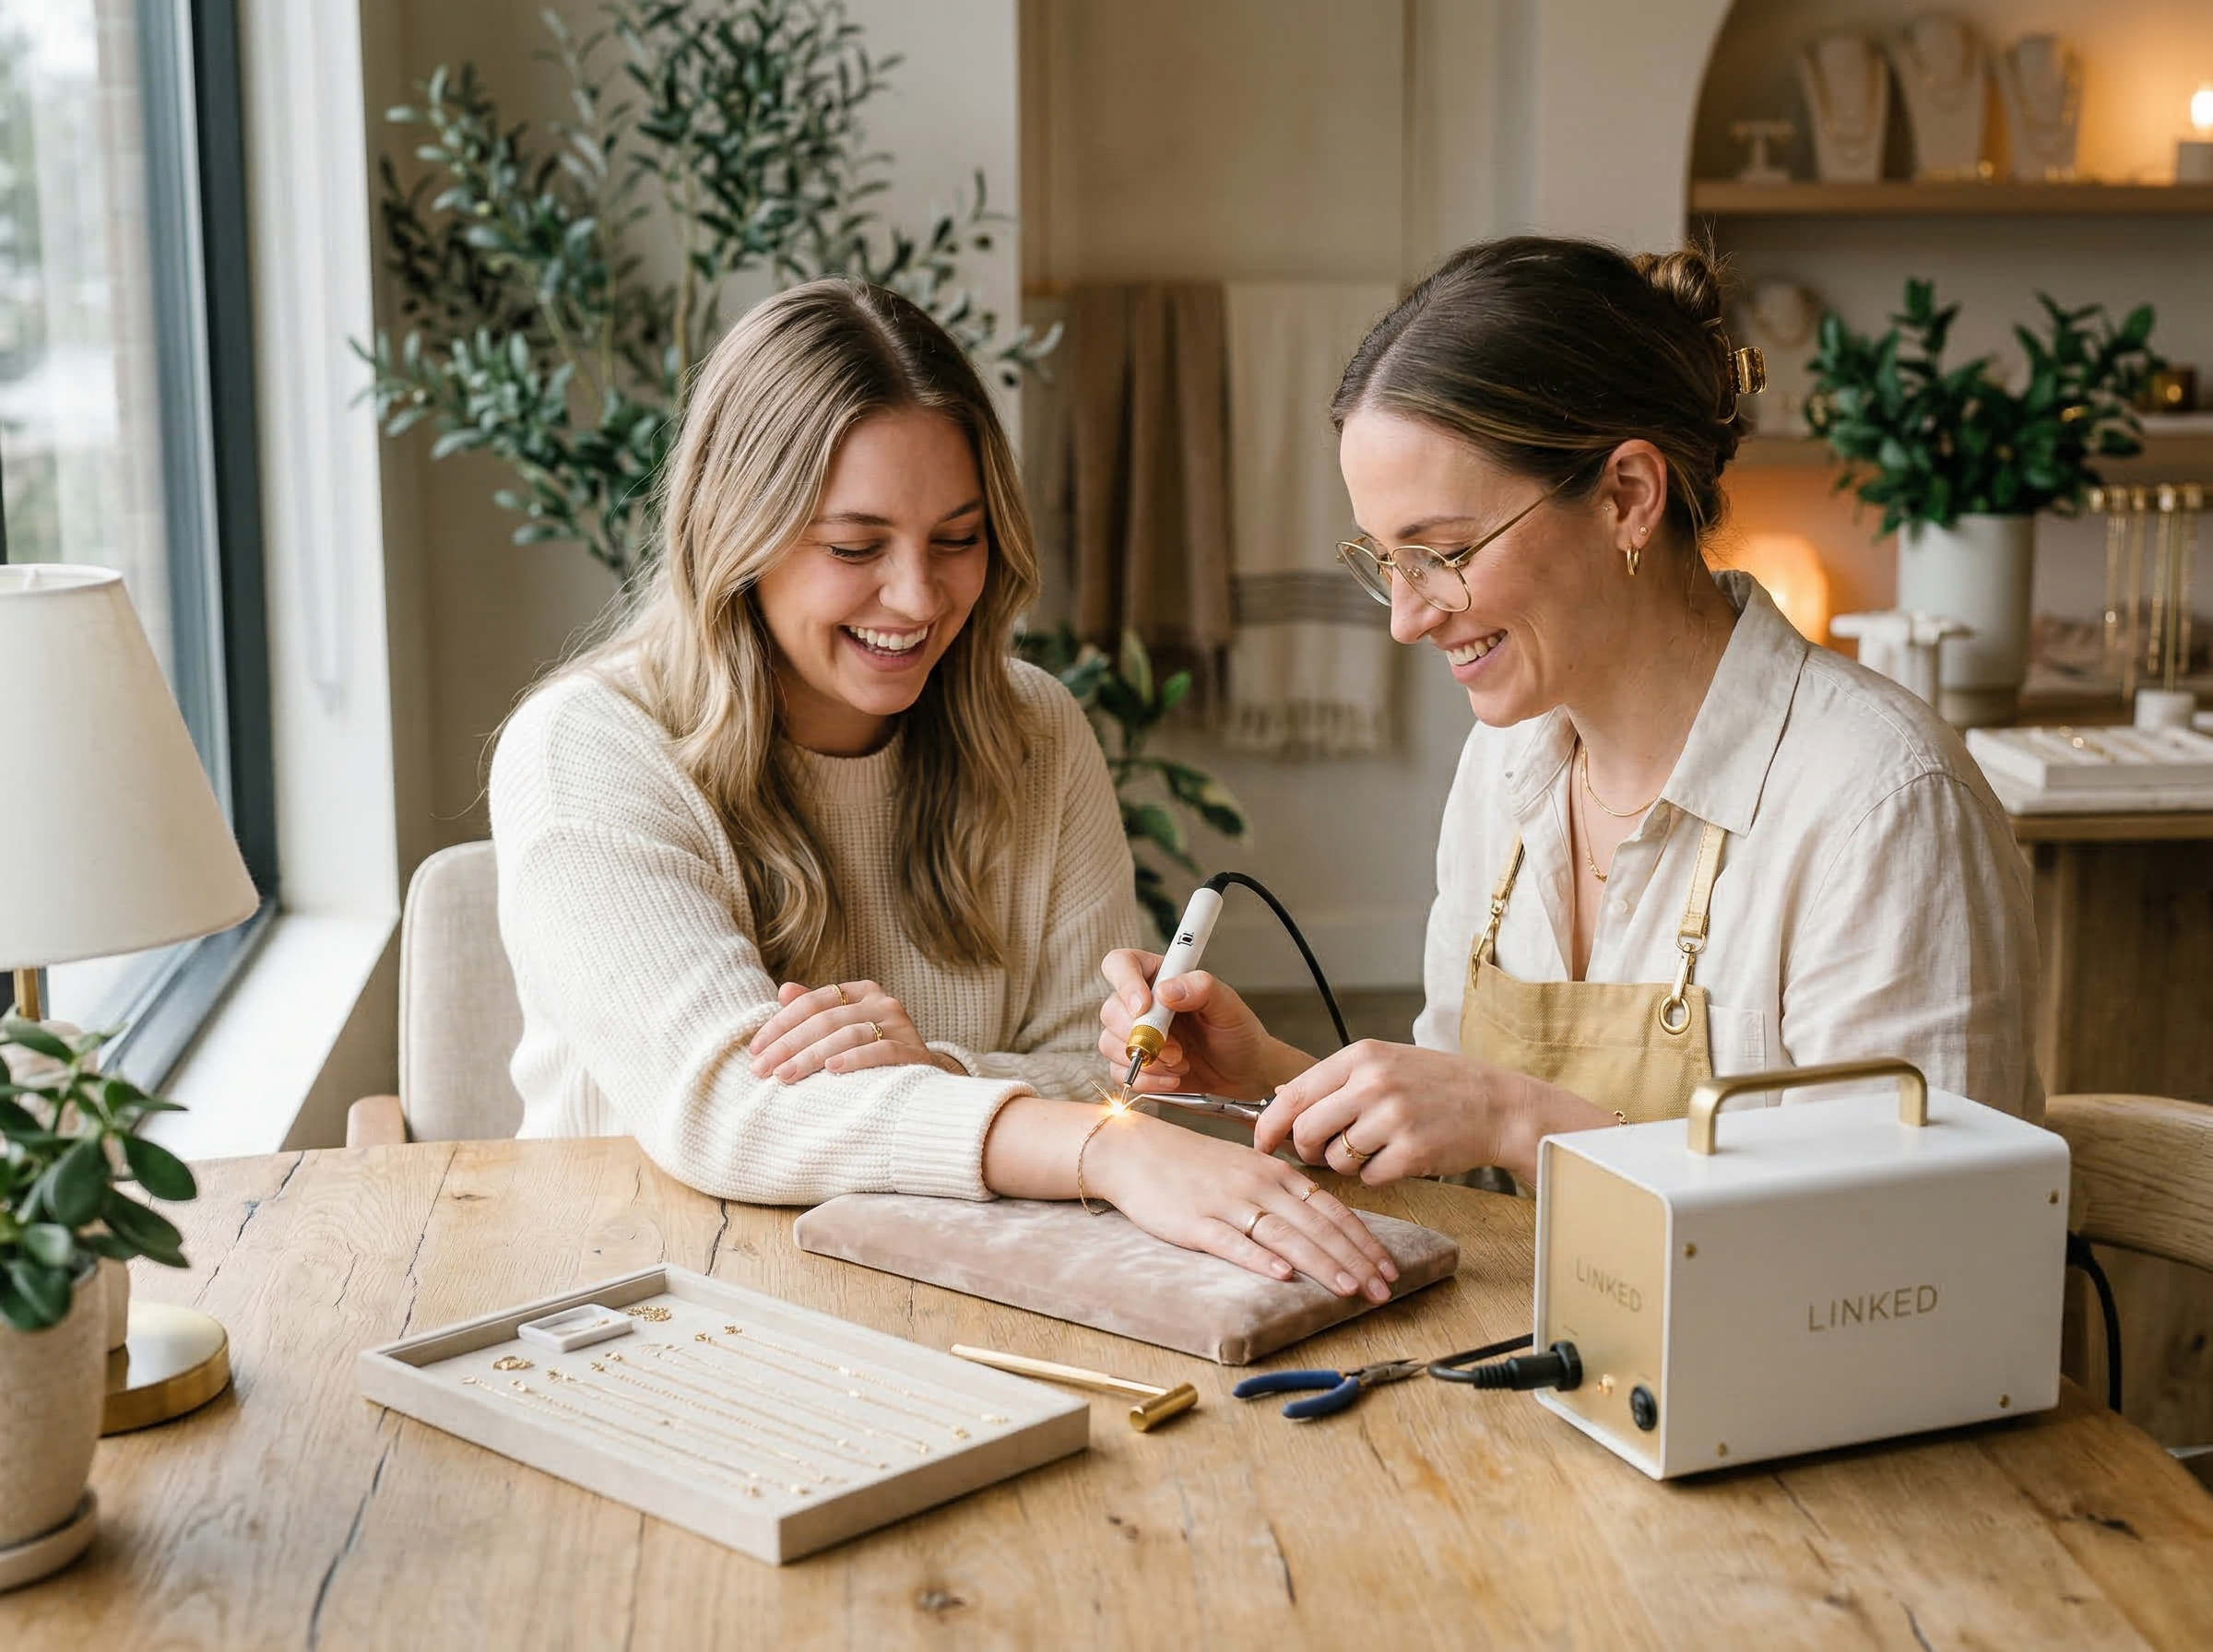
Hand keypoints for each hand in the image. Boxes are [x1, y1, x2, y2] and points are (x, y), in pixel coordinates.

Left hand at [747, 980, 961, 1082]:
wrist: (925, 1078)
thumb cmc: (874, 1052)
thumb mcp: (843, 1028)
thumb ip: (815, 1011)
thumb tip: (783, 990)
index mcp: (861, 992)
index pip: (812, 1003)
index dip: (780, 1024)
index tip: (755, 1049)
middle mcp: (881, 1002)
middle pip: (825, 1020)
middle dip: (788, 1045)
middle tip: (761, 1069)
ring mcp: (900, 1025)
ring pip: (847, 1035)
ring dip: (811, 1056)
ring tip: (785, 1075)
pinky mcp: (914, 1050)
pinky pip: (881, 1052)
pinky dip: (854, 1059)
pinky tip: (831, 1070)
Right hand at [1084, 1110, 1399, 1299]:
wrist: (1135, 1151)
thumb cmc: (1191, 1164)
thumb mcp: (1246, 1168)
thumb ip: (1283, 1192)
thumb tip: (1322, 1222)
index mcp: (1275, 1173)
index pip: (1331, 1209)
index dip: (1363, 1240)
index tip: (1388, 1268)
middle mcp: (1258, 1186)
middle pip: (1317, 1226)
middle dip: (1356, 1260)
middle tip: (1383, 1289)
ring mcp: (1227, 1203)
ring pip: (1284, 1235)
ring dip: (1321, 1263)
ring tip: (1349, 1288)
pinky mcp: (1195, 1223)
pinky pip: (1232, 1242)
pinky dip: (1259, 1258)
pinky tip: (1282, 1275)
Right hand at [1095, 949, 1306, 1100]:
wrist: (1244, 1072)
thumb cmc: (1237, 1032)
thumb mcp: (1229, 1006)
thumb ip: (1202, 989)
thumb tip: (1166, 991)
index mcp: (1159, 976)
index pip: (1121, 964)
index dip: (1125, 982)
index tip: (1144, 1006)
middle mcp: (1141, 1003)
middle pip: (1110, 1010)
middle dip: (1141, 1035)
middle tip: (1175, 1050)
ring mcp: (1135, 1034)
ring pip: (1109, 1043)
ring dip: (1146, 1060)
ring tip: (1181, 1063)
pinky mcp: (1135, 1064)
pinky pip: (1119, 1072)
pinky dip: (1146, 1080)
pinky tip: (1173, 1079)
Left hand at [1254, 1041, 1615, 1185]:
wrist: (1499, 1105)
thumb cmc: (1439, 1084)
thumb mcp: (1386, 1063)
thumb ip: (1335, 1079)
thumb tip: (1279, 1094)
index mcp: (1362, 1056)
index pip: (1294, 1093)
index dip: (1269, 1124)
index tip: (1260, 1143)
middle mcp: (1374, 1082)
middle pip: (1306, 1131)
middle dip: (1307, 1151)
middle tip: (1323, 1154)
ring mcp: (1394, 1117)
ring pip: (1335, 1159)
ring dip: (1346, 1164)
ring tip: (1376, 1148)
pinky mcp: (1412, 1151)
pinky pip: (1368, 1178)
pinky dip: (1377, 1176)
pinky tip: (1399, 1158)